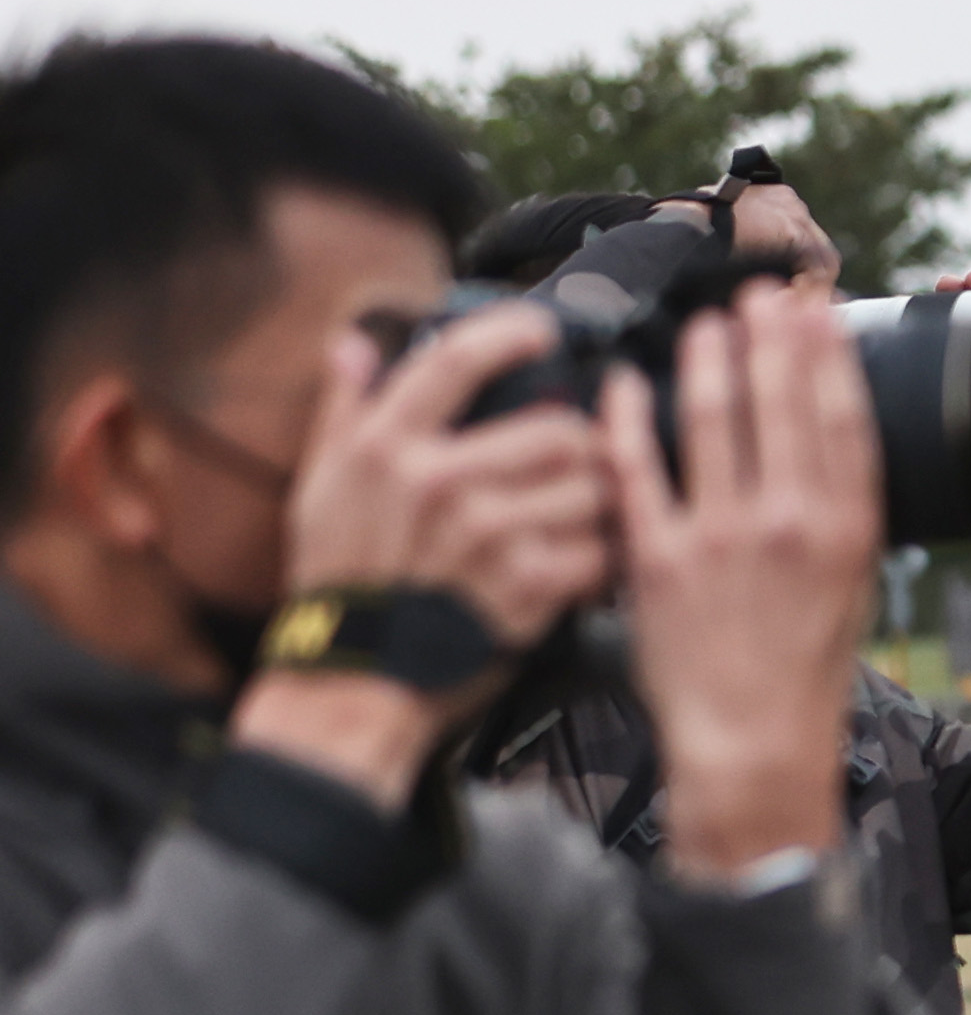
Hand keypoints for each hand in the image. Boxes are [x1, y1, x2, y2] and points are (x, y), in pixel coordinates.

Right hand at [232, 308, 621, 807]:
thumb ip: (343, 411)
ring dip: (603, 502)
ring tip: (586, 516)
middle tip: (582, 462)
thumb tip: (356, 343)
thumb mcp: (319, 488)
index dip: (514, 334)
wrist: (354, 681)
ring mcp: (486, 535)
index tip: (543, 333)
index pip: (459, 360)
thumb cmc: (340, 586)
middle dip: (584, 446)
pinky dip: (606, 558)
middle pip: (560, 430)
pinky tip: (588, 564)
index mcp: (386, 448)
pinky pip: (600, 551)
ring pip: (593, 488)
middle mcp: (438, 482)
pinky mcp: (526, 588)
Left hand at [602, 298, 881, 881]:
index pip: (841, 419)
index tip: (814, 311)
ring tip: (706, 326)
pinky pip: (637, 470)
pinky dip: (626, 420)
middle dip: (769, 337)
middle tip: (757, 295)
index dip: (826, 356)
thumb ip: (836, 518)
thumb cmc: (802, 672)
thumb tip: (826, 451)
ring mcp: (722, 538)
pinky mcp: (659, 559)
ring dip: (708, 360)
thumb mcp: (850, 591)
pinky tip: (619, 384)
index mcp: (845, 531)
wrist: (753, 743)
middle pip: (780, 404)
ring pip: (712, 421)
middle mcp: (789, 524)